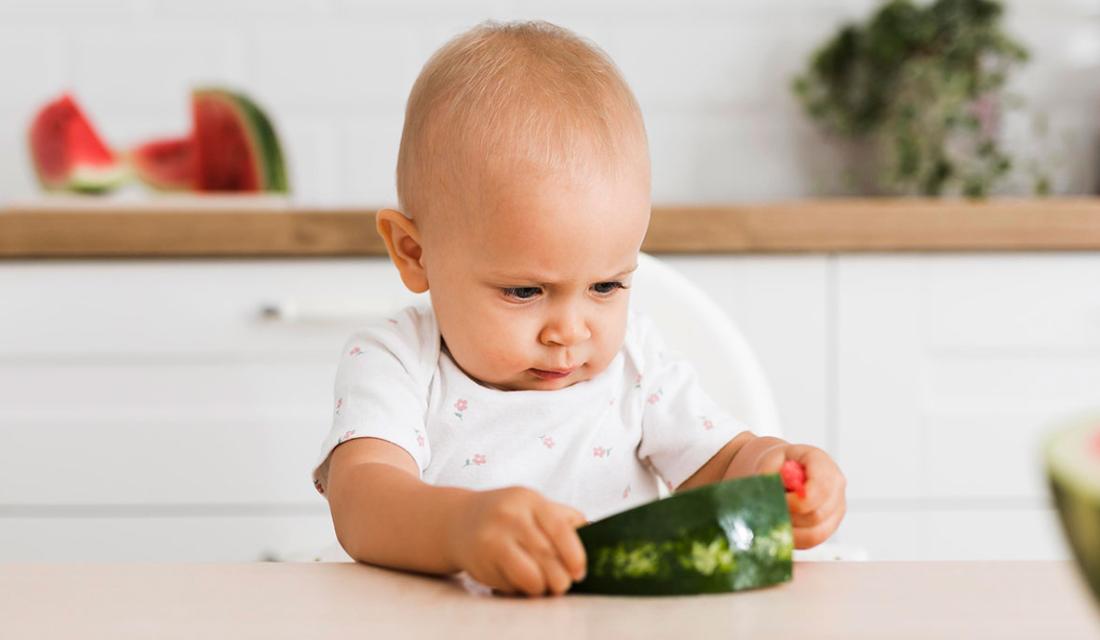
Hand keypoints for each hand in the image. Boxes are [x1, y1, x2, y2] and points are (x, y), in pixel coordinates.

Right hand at [446, 486, 586, 596]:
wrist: (458, 520)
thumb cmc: (506, 514)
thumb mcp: (533, 505)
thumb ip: (563, 518)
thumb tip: (595, 536)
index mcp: (528, 499)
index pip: (559, 528)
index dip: (575, 554)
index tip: (580, 571)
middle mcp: (508, 516)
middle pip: (546, 555)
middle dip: (560, 577)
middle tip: (563, 584)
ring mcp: (491, 539)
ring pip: (529, 575)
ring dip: (541, 587)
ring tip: (543, 585)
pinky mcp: (479, 562)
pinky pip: (510, 585)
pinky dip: (520, 589)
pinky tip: (518, 579)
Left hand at [724, 438, 846, 548]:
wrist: (783, 471)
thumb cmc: (776, 465)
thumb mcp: (768, 462)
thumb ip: (769, 476)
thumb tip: (771, 498)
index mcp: (822, 462)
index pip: (820, 488)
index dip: (797, 501)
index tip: (776, 501)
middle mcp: (836, 485)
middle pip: (817, 514)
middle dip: (789, 516)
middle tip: (769, 510)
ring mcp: (837, 507)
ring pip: (815, 533)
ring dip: (789, 529)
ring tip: (773, 518)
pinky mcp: (830, 525)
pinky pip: (812, 541)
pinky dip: (792, 538)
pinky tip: (779, 527)